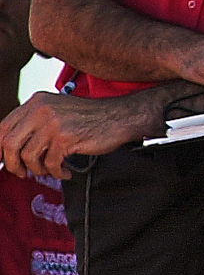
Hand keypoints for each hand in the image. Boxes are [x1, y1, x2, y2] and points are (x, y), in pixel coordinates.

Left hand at [0, 91, 162, 179]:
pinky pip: (50, 163)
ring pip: (28, 157)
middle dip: (13, 164)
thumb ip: (34, 124)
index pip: (3, 127)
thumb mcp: (57, 112)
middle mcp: (42, 109)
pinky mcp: (66, 137)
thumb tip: (7, 148)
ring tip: (51, 170)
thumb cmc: (90, 118)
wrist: (120, 116)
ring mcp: (53, 122)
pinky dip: (57, 172)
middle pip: (9, 144)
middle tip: (23, 172)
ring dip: (39, 169)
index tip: (3, 161)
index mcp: (37, 102)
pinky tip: (65, 171)